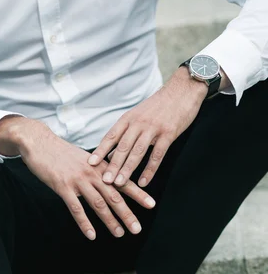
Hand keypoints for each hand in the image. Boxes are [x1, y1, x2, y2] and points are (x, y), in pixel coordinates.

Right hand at [0, 116, 155, 239]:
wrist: (40, 142)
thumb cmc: (62, 153)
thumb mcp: (85, 159)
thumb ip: (98, 171)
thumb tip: (111, 182)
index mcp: (100, 167)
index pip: (123, 181)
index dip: (138, 193)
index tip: (152, 204)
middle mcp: (92, 173)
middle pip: (114, 196)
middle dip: (127, 214)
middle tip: (138, 229)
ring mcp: (78, 180)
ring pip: (98, 203)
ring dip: (110, 221)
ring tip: (119, 234)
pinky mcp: (63, 187)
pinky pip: (76, 208)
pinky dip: (84, 223)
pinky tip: (91, 235)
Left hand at [87, 67, 207, 187]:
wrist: (183, 89)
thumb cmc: (158, 106)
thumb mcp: (138, 116)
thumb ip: (125, 135)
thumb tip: (110, 155)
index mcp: (129, 118)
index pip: (111, 136)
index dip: (100, 150)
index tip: (90, 163)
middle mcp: (139, 123)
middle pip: (123, 147)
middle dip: (113, 165)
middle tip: (104, 180)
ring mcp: (153, 128)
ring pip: (138, 151)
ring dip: (128, 169)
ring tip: (120, 183)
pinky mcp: (169, 133)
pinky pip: (157, 154)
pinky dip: (150, 169)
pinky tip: (143, 182)